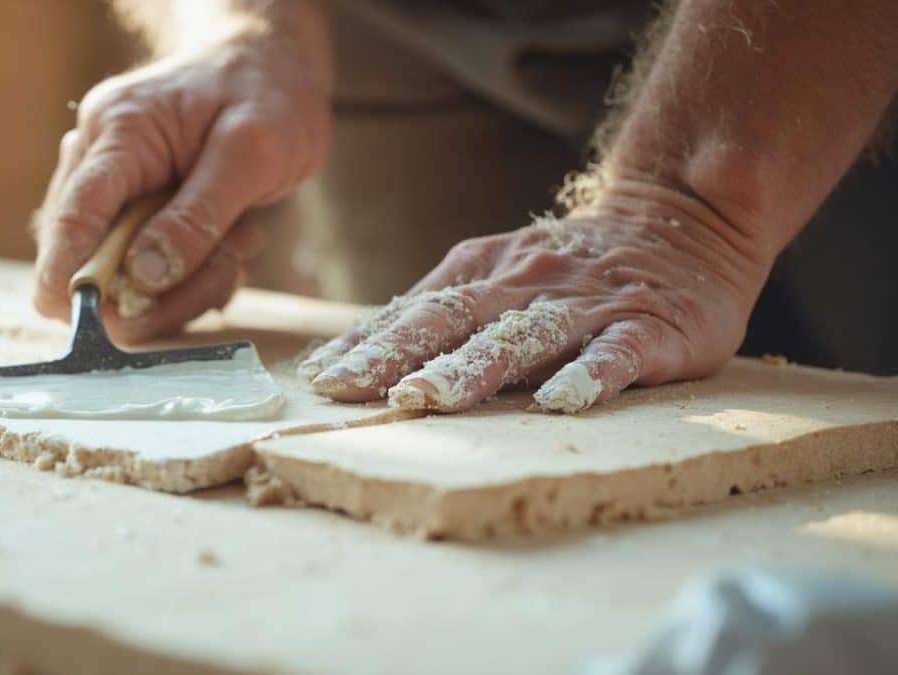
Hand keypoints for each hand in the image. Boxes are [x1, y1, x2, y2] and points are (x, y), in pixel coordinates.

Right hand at [33, 25, 332, 341]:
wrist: (274, 68)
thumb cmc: (266, 94)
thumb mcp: (253, 150)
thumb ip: (199, 214)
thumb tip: (144, 275)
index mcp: (118, 134)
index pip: (72, 216)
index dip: (69, 276)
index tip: (82, 321)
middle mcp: (100, 162)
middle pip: (92, 262)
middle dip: (161, 288)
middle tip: (228, 263)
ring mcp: (115, 192)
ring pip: (125, 281)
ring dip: (188, 283)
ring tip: (241, 239)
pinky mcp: (136, 218)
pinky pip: (151, 278)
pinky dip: (195, 278)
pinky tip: (233, 240)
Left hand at [298, 182, 772, 412]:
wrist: (683, 218)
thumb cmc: (572, 265)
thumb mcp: (500, 271)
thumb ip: (442, 309)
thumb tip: (360, 356)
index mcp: (485, 271)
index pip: (413, 311)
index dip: (364, 344)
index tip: (318, 378)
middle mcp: (526, 283)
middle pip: (451, 321)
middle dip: (393, 356)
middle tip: (347, 392)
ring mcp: (585, 304)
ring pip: (522, 337)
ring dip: (472, 368)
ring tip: (427, 397)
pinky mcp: (647, 326)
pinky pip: (615, 353)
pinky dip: (587, 375)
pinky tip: (560, 401)